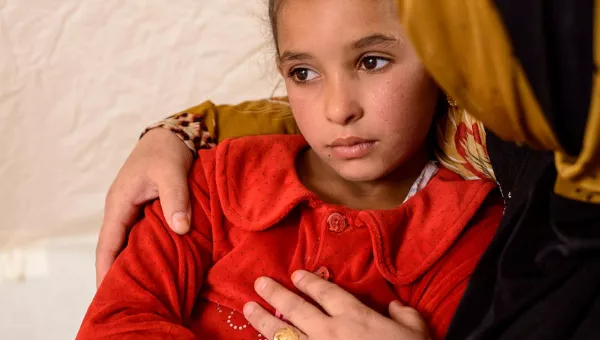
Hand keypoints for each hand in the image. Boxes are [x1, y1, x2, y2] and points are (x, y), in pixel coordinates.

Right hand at [95, 129, 193, 286]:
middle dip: (115, 274)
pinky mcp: (144, 210)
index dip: (106, 269)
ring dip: (129, 264)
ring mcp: (131, 210)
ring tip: (138, 290)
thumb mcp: (171, 173)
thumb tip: (180, 229)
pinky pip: (139, 236)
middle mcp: (121, 210)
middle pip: (113, 249)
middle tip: (124, 299)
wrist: (170, 135)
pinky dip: (142, 252)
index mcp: (119, 203)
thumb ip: (175, 200)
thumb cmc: (166, 152)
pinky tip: (154, 266)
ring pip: (126, 244)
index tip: (108, 293)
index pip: (107, 244)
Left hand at [243, 270, 430, 339]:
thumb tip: (396, 305)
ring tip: (247, 308)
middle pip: (296, 308)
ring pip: (282, 333)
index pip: (326, 292)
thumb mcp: (416, 332)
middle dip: (275, 293)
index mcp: (354, 316)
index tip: (295, 274)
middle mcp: (330, 330)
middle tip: (259, 283)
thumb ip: (405, 314)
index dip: (309, 281)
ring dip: (262, 320)